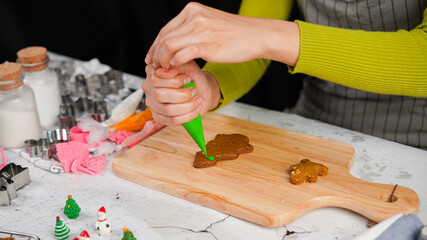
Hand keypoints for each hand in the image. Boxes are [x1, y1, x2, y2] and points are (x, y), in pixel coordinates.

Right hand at [142, 60, 220, 125]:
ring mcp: (152, 103)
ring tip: (197, 100)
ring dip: (187, 106)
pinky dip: (187, 116)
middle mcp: (148, 88)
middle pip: (159, 95)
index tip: (188, 78)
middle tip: (194, 91)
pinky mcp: (159, 117)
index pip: (155, 79)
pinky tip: (195, 110)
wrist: (200, 89)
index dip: (173, 81)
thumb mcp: (188, 65)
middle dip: (181, 95)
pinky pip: (172, 120)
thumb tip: (170, 69)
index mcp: (152, 72)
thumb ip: (179, 63)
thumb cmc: (193, 76)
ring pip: (167, 109)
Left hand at [145, 2, 298, 68]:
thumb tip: (175, 42)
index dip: (155, 45)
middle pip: (164, 38)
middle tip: (154, 67)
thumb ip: (192, 29)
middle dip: (156, 54)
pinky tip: (176, 69)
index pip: (166, 29)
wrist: (256, 36)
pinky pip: (181, 55)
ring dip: (163, 61)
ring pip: (169, 46)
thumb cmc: (235, 33)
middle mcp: (194, 16)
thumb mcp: (210, 24)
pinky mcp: (206, 44)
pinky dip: (175, 64)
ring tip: (164, 70)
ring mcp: (200, 30)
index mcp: (193, 10)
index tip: (151, 57)